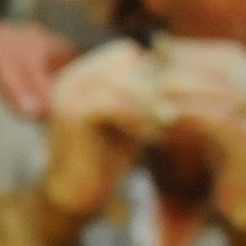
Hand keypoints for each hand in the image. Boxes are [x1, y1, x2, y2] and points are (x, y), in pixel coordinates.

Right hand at [38, 41, 156, 221]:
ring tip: (163, 128)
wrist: (76, 194)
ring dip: (149, 103)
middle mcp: (71, 76)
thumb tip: (177, 72)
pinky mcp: (72, 113)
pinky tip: (149, 137)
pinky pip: (116, 102)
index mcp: (82, 73)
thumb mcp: (129, 116)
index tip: (168, 102)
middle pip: (127, 60)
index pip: (126, 52)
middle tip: (171, 116)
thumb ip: (142, 92)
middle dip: (152, 87)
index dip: (151, 73)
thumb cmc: (107, 156)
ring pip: (124, 79)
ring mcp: (68, 93)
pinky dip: (138, 119)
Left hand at [149, 41, 245, 230]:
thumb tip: (159, 42)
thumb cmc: (226, 149)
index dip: (191, 50)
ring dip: (183, 92)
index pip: (227, 54)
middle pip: (225, 70)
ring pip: (222, 94)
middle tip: (148, 70)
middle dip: (184, 68)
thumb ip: (194, 79)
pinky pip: (221, 123)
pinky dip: (190, 117)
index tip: (155, 50)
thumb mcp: (210, 108)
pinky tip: (163, 119)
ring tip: (151, 94)